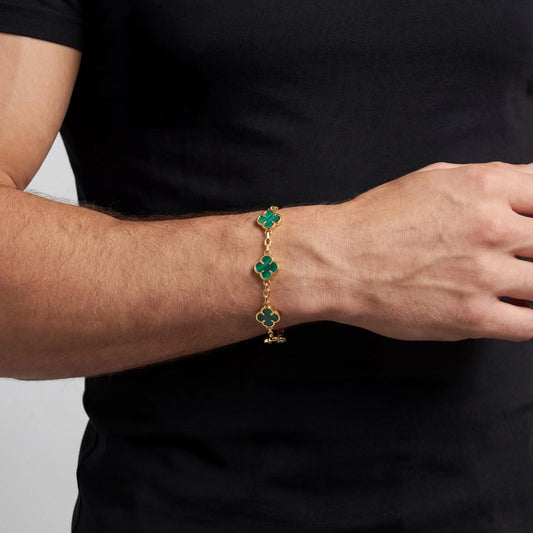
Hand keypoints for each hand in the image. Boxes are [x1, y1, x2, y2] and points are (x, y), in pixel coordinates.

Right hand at [325, 161, 532, 341]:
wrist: (338, 261)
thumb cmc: (376, 220)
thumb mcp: (433, 179)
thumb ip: (491, 176)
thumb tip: (531, 175)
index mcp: (485, 188)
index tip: (528, 234)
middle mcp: (493, 228)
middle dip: (532, 251)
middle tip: (513, 258)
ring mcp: (485, 275)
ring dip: (530, 284)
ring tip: (509, 283)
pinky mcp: (472, 316)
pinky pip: (528, 325)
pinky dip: (527, 318)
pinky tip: (510, 310)